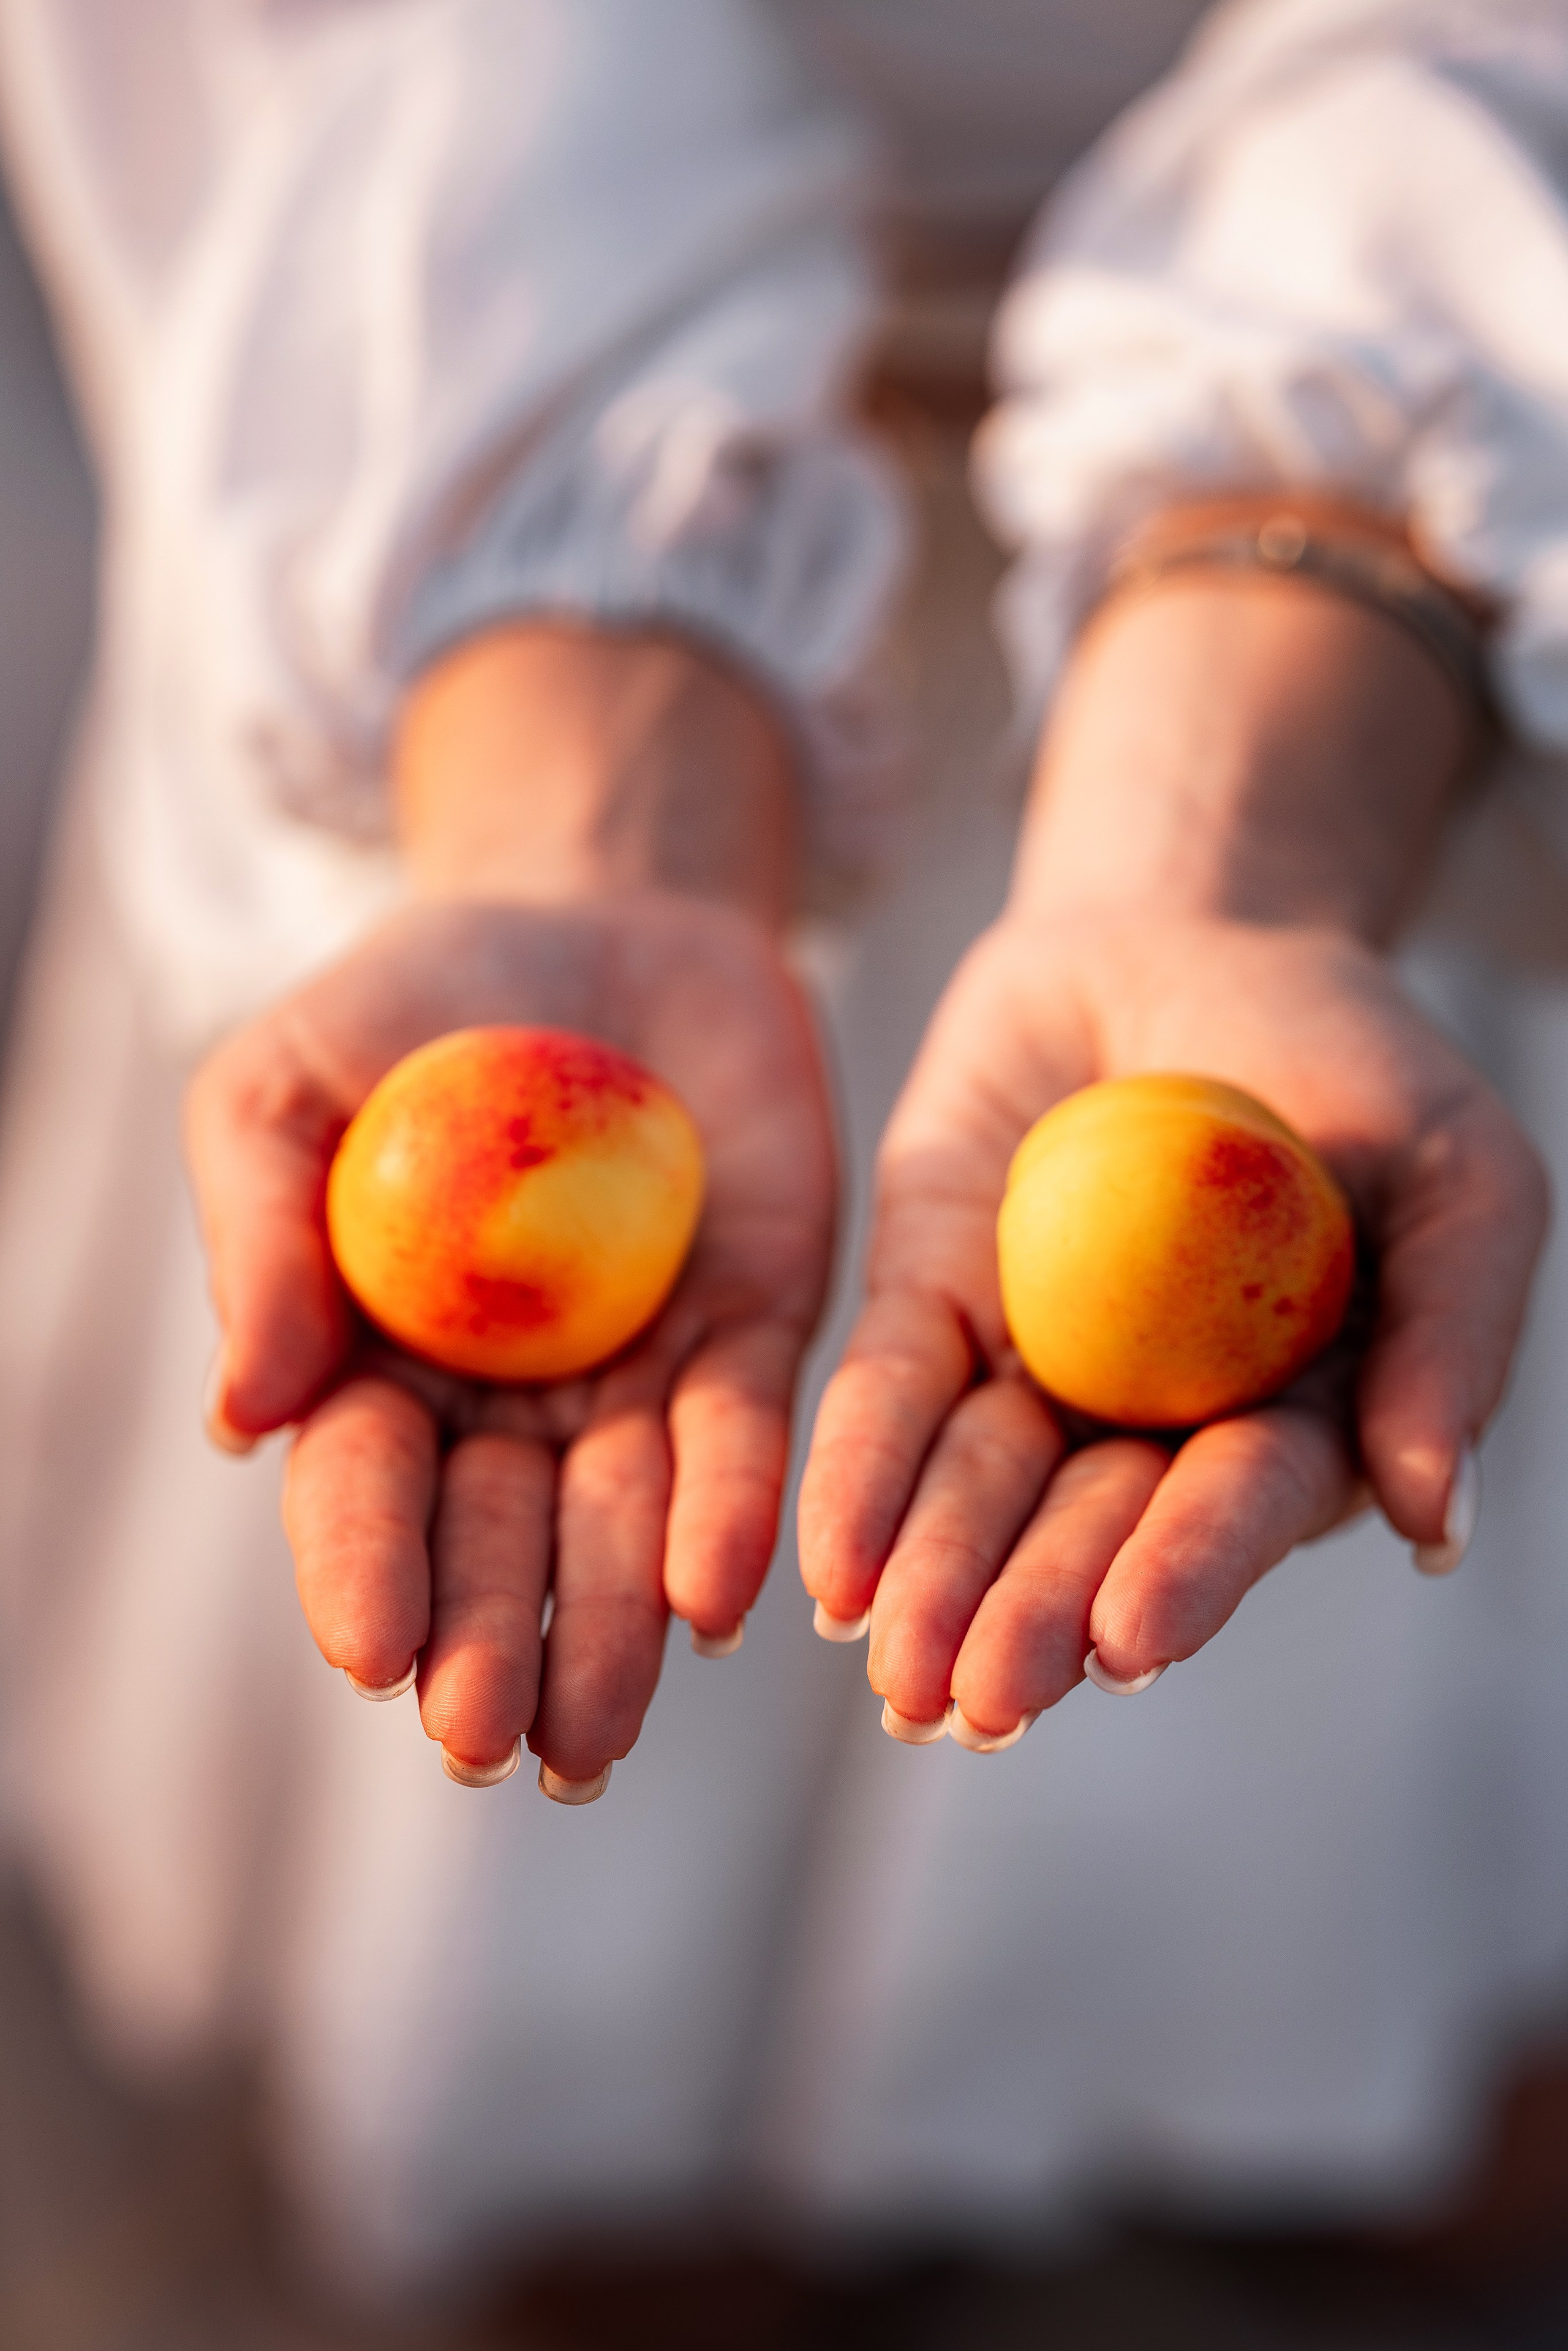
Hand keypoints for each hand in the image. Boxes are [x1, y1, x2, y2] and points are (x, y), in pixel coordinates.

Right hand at [186, 891, 833, 1792]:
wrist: (596, 912)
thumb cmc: (411, 1004)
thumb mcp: (285, 1086)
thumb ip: (259, 1235)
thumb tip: (238, 1415)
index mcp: (382, 1366)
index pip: (366, 1492)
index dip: (365, 1571)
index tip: (372, 1653)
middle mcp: (514, 1403)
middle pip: (496, 1542)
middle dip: (491, 1642)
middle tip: (491, 1739)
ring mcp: (639, 1372)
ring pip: (625, 1524)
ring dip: (611, 1629)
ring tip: (599, 1734)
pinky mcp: (754, 1324)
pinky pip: (744, 1430)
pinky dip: (731, 1510)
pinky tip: (721, 1597)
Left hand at [798, 909, 1546, 1740]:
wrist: (1188, 932)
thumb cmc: (1346, 1057)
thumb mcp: (1452, 1167)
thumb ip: (1453, 1331)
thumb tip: (1436, 1517)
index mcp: (1290, 1414)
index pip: (1237, 1507)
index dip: (1187, 1571)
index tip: (1131, 1639)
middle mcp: (1155, 1423)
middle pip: (1091, 1531)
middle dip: (1034, 1613)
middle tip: (980, 1701)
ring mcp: (1037, 1367)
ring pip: (978, 1489)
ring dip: (935, 1577)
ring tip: (893, 1668)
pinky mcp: (931, 1299)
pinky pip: (888, 1395)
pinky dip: (856, 1473)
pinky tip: (828, 1563)